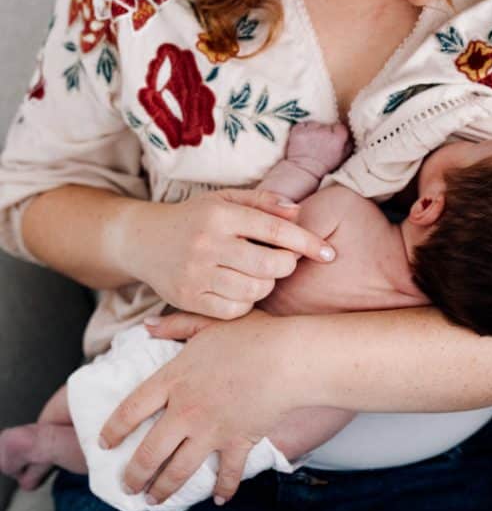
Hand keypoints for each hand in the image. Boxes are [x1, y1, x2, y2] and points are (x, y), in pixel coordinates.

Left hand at [98, 309, 306, 505]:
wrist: (288, 358)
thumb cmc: (251, 335)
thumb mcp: (209, 322)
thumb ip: (176, 324)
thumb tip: (148, 326)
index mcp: (174, 379)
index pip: (131, 409)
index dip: (114, 429)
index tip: (104, 444)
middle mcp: (186, 411)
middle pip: (149, 453)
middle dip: (134, 475)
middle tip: (127, 486)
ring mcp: (211, 431)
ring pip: (179, 471)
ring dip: (164, 489)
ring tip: (154, 499)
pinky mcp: (237, 442)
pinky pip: (227, 473)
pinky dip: (223, 489)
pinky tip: (219, 499)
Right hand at [116, 187, 336, 319]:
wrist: (143, 240)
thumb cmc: (194, 218)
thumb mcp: (225, 200)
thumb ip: (263, 203)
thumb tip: (299, 212)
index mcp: (221, 214)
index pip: (275, 230)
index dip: (307, 242)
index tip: (329, 253)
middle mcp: (207, 243)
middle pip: (269, 264)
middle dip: (287, 265)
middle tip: (283, 261)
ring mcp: (196, 273)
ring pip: (254, 290)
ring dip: (267, 284)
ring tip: (260, 273)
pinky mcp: (188, 299)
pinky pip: (234, 310)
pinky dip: (246, 301)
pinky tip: (242, 288)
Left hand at [285, 121, 353, 175]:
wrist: (304, 171)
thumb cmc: (324, 166)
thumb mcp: (342, 157)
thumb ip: (348, 144)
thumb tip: (350, 135)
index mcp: (338, 138)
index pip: (340, 127)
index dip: (336, 133)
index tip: (332, 140)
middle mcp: (325, 131)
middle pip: (327, 124)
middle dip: (324, 131)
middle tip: (320, 143)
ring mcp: (310, 130)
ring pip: (314, 124)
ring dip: (313, 130)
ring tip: (311, 142)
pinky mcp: (298, 130)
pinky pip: (302, 125)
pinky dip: (303, 130)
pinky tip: (304, 140)